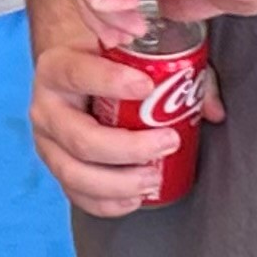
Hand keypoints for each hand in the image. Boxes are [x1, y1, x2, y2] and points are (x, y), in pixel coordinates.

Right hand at [29, 33, 227, 219]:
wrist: (75, 75)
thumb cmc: (108, 62)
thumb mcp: (133, 52)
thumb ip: (174, 69)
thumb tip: (211, 110)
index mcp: (58, 68)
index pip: (78, 74)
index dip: (111, 82)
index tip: (148, 86)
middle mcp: (45, 108)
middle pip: (81, 138)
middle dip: (129, 148)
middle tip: (168, 142)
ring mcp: (46, 143)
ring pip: (75, 173)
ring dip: (120, 182)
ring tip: (153, 177)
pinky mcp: (56, 168)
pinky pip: (76, 195)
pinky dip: (107, 203)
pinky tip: (134, 199)